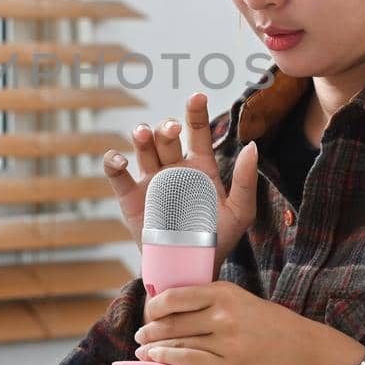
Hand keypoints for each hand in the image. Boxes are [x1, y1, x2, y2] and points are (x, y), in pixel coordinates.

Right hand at [101, 92, 260, 276]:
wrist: (188, 268)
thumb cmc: (217, 240)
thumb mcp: (240, 212)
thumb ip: (245, 180)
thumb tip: (251, 146)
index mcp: (200, 166)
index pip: (197, 131)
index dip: (196, 111)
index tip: (197, 95)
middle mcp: (174, 167)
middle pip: (167, 136)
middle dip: (168, 127)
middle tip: (173, 129)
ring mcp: (151, 180)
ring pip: (143, 148)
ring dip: (142, 136)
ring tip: (144, 134)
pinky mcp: (129, 197)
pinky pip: (117, 174)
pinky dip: (113, 162)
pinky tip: (119, 159)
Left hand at [131, 281, 364, 364]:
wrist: (303, 349)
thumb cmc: (271, 324)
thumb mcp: (240, 300)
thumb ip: (210, 301)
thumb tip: (171, 308)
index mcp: (224, 292)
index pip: (175, 296)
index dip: (154, 306)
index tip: (148, 312)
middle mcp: (223, 314)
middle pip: (171, 321)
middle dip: (150, 329)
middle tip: (141, 333)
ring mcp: (225, 341)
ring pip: (177, 341)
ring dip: (154, 346)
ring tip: (144, 348)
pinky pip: (188, 361)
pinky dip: (167, 359)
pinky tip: (156, 358)